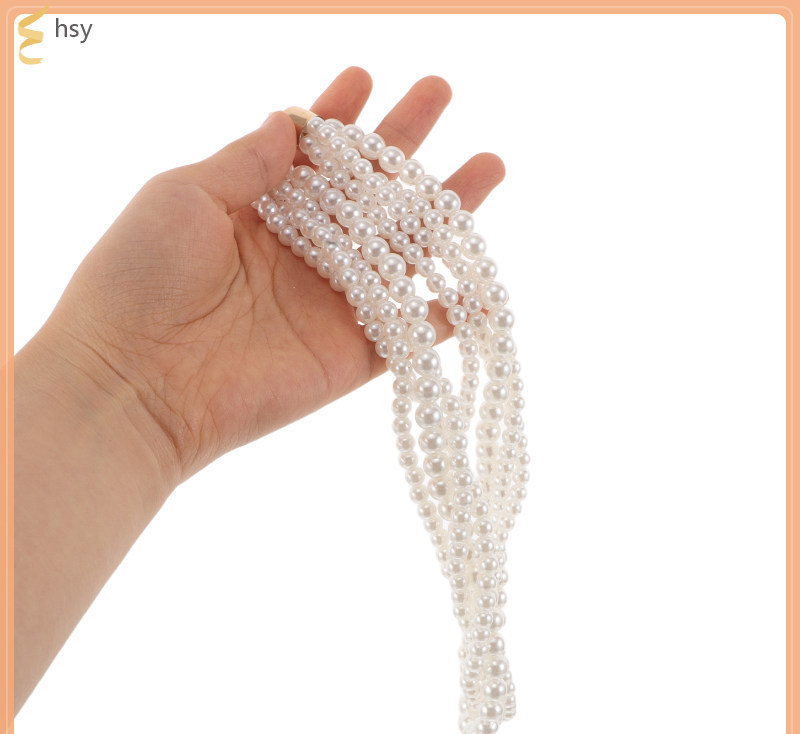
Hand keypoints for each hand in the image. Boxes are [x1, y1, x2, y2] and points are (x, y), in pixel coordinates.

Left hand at [36, 67, 504, 486]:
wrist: (136, 384)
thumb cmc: (140, 280)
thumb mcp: (184, 195)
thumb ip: (246, 161)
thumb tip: (291, 120)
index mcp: (257, 212)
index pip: (311, 155)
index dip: (338, 115)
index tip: (364, 76)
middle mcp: (300, 255)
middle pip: (368, 193)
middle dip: (404, 143)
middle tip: (439, 93)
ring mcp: (330, 305)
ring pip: (403, 253)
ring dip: (446, 212)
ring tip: (489, 165)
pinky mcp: (350, 358)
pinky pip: (412, 333)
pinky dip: (451, 316)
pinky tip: (487, 288)